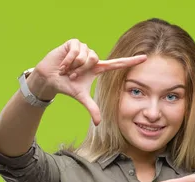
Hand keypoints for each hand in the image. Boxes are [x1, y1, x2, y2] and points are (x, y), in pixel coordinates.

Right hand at [30, 39, 146, 124]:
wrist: (49, 79)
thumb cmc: (66, 86)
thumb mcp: (81, 97)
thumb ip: (92, 108)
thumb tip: (99, 124)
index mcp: (98, 68)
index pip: (117, 64)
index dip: (131, 61)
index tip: (145, 58)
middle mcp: (92, 57)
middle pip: (95, 59)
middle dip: (81, 70)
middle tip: (72, 75)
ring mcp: (83, 48)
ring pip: (85, 55)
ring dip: (74, 65)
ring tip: (67, 69)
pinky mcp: (73, 43)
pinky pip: (76, 50)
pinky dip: (68, 60)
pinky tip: (62, 64)